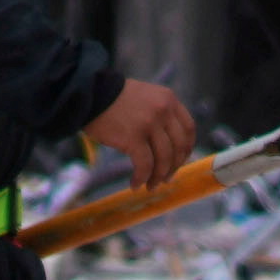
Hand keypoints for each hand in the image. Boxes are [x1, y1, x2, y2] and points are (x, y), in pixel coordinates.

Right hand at [86, 77, 202, 177]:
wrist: (90, 93)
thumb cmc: (114, 98)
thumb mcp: (146, 97)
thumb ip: (160, 114)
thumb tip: (169, 146)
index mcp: (169, 99)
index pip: (188, 129)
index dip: (187, 149)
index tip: (179, 161)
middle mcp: (163, 111)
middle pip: (178, 146)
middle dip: (174, 167)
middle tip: (165, 179)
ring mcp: (149, 124)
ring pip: (163, 159)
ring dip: (158, 177)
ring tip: (149, 185)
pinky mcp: (133, 138)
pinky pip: (144, 165)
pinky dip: (142, 178)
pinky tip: (135, 184)